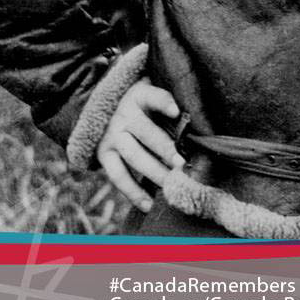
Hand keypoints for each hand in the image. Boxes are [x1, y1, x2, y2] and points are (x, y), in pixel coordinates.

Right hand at [96, 78, 185, 211]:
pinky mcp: (103, 154)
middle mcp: (123, 115)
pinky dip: (134, 192)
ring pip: (134, 156)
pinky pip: (118, 176)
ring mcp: (112, 136)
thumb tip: (196, 130)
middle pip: (145, 132)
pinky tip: (150, 204)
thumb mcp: (152, 95)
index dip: (163, 103)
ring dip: (154, 172)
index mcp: (139, 95)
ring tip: (172, 184)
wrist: (105, 108)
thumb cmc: (143, 104)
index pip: (152, 96)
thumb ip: (168, 109)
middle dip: (165, 148)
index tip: (177, 112)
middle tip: (181, 163)